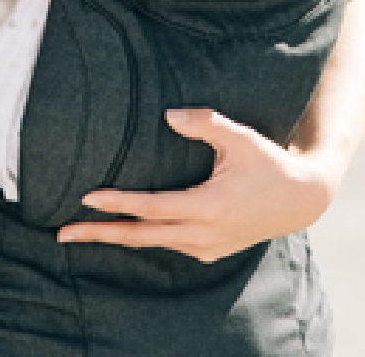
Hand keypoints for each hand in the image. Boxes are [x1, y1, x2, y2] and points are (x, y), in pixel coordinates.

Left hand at [55, 108, 335, 263]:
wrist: (301, 199)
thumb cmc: (270, 163)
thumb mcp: (241, 137)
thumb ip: (206, 123)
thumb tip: (168, 115)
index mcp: (207, 207)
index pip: (151, 208)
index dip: (117, 203)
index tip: (87, 198)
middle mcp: (202, 234)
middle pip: (140, 237)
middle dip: (100, 235)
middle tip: (62, 233)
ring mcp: (206, 247)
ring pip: (153, 244)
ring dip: (119, 238)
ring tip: (86, 233)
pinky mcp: (211, 250)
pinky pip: (169, 245)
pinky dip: (145, 238)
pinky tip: (129, 230)